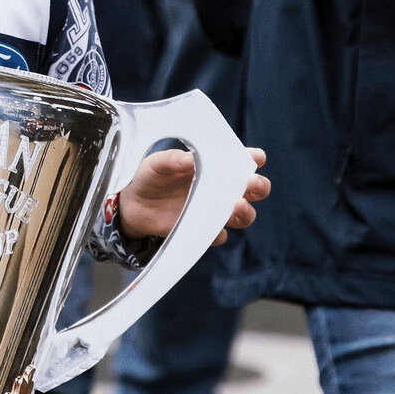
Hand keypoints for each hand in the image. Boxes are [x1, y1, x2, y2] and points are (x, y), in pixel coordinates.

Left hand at [114, 146, 269, 245]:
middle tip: (250, 183)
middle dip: (259, 186)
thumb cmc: (151, 177)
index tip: (256, 158)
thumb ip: (172, 160)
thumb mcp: (157, 164)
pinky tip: (209, 227)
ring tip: (236, 205)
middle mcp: (222, 188)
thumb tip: (189, 160)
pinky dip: (217, 232)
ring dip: (246, 212)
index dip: (255, 158)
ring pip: (245, 215)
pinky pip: (219, 235)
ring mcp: (216, 210)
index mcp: (216, 165)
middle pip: (256, 189)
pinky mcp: (204, 230)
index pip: (244, 160)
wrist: (135, 206)